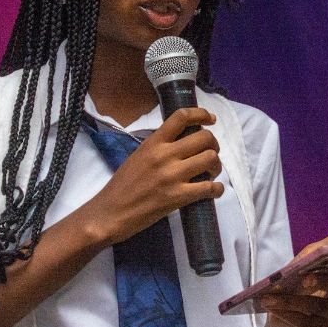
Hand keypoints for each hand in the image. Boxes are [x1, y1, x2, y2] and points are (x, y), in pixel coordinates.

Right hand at [75, 107, 223, 248]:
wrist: (110, 213)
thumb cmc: (122, 186)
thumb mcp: (138, 156)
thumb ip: (159, 147)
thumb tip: (182, 142)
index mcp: (153, 143)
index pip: (182, 117)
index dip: (201, 114)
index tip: (211, 119)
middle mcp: (164, 155)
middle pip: (204, 137)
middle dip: (214, 144)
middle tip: (210, 153)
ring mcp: (172, 176)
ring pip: (211, 159)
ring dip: (216, 166)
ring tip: (211, 173)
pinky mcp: (178, 197)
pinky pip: (209, 187)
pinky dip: (217, 189)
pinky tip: (213, 191)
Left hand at [260, 232, 327, 326]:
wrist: (278, 313)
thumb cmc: (296, 282)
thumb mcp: (304, 260)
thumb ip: (321, 248)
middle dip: (322, 281)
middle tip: (304, 278)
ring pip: (317, 306)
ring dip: (291, 300)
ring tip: (269, 296)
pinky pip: (307, 323)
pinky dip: (288, 314)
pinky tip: (272, 308)